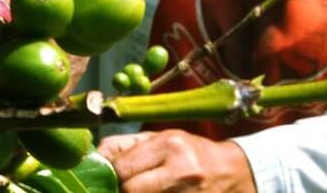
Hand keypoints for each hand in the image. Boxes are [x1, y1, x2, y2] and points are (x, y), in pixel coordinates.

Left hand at [97, 130, 256, 192]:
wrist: (233, 171)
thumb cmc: (191, 152)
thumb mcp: (161, 139)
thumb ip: (126, 146)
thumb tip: (93, 157)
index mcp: (170, 145)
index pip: (122, 168)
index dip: (108, 176)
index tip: (105, 178)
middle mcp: (182, 170)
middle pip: (131, 190)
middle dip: (121, 190)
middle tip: (119, 187)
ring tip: (140, 189)